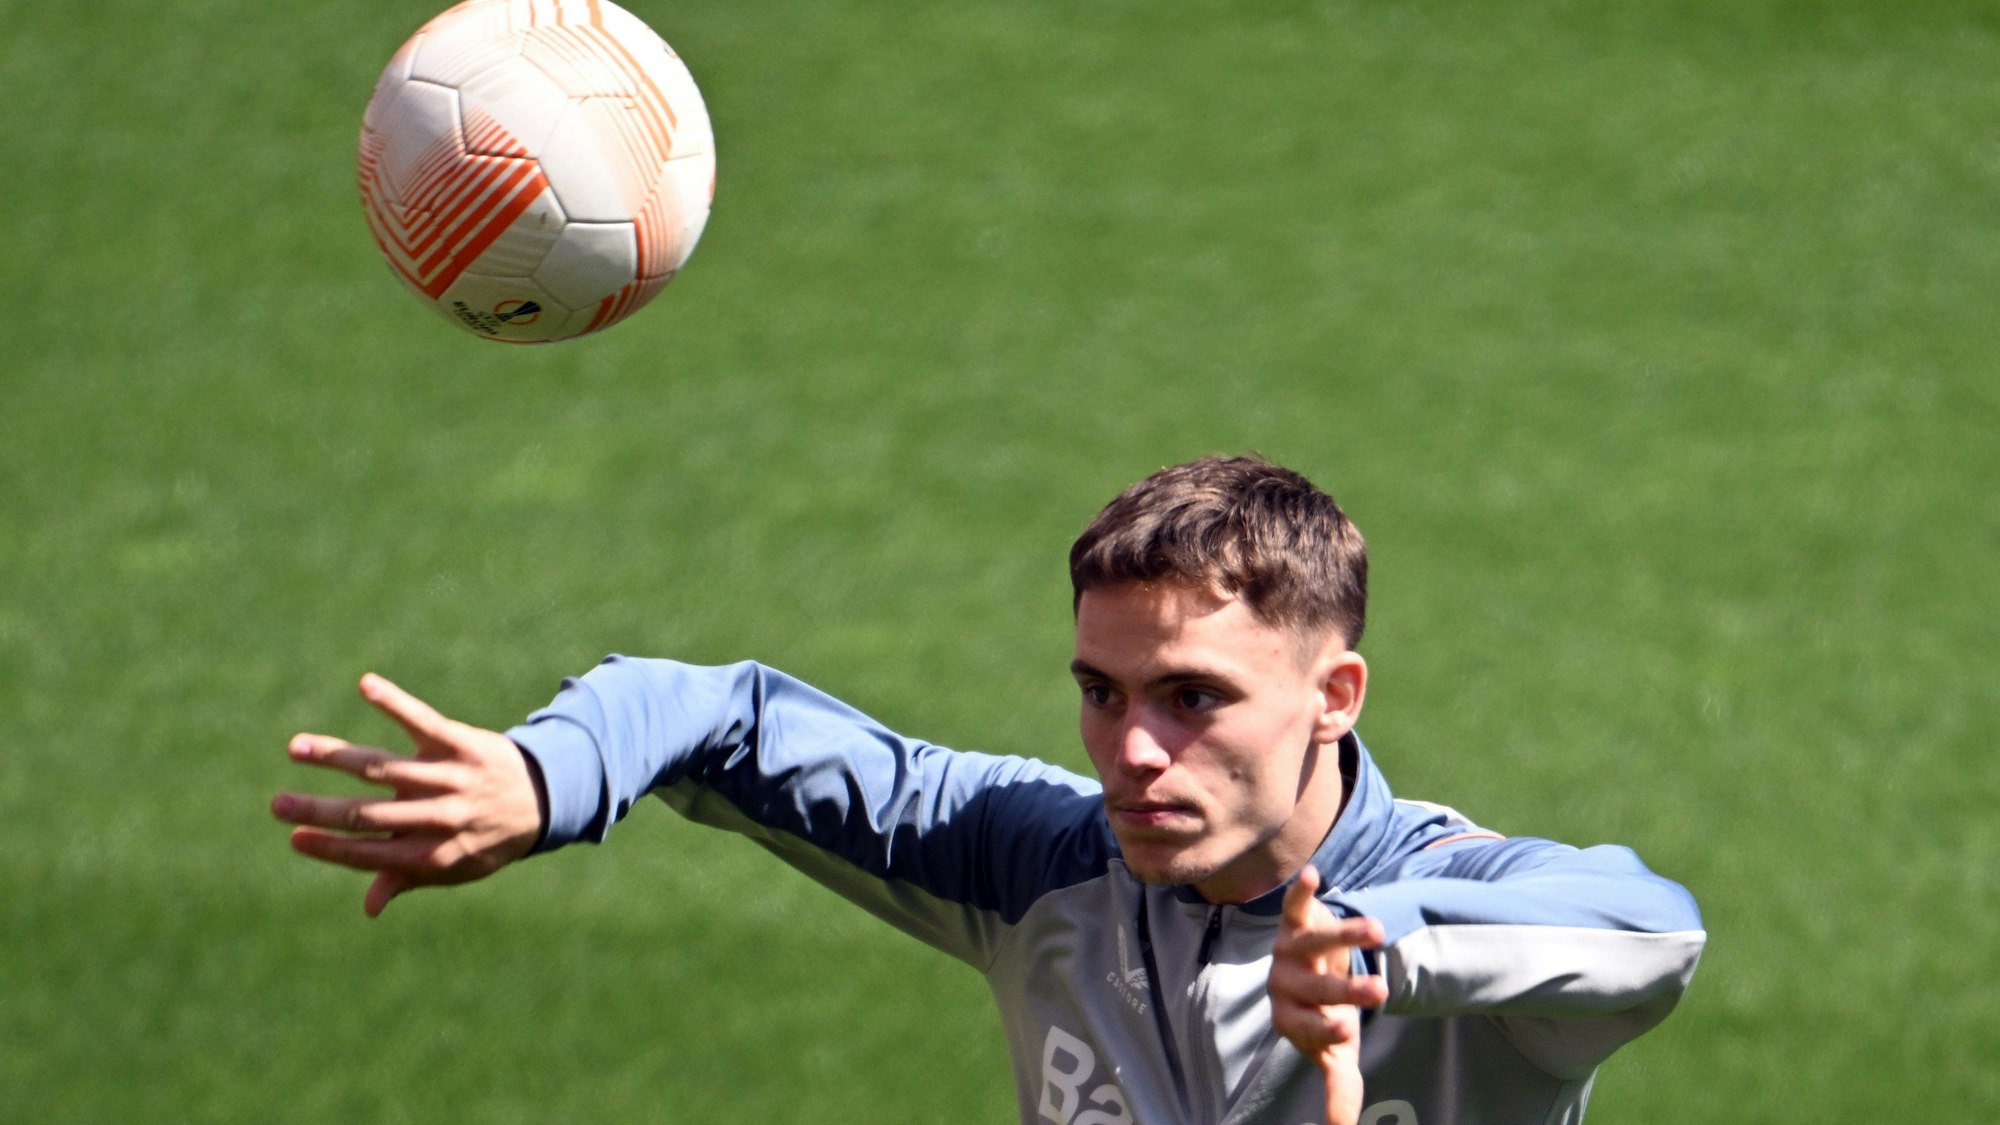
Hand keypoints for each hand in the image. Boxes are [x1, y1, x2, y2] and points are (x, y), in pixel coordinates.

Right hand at [272, 673, 544, 916]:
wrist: (544, 797)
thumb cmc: (486, 837)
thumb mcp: (455, 868)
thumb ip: (407, 879)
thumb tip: (368, 907)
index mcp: (433, 854)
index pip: (369, 853)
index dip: (330, 848)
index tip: (294, 837)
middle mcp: (440, 817)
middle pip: (369, 815)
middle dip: (319, 811)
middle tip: (276, 805)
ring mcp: (450, 777)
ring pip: (384, 768)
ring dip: (336, 756)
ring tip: (296, 748)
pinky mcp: (462, 742)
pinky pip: (423, 720)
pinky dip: (395, 702)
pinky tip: (366, 685)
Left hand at [1269, 866, 1387, 1124]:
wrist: (1315, 971)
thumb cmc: (1325, 1013)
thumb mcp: (1334, 1049)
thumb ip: (1339, 1085)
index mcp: (1289, 1018)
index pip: (1305, 1026)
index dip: (1323, 1028)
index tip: (1346, 1030)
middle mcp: (1284, 982)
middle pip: (1315, 986)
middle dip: (1346, 988)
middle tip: (1380, 991)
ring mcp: (1288, 950)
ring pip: (1315, 942)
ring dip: (1345, 935)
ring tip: (1378, 930)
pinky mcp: (1296, 921)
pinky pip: (1295, 906)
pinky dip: (1301, 891)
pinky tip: (1311, 876)